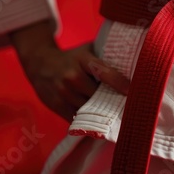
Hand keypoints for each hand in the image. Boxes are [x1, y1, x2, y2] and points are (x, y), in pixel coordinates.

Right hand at [9, 21, 128, 121]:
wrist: (40, 63)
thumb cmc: (71, 57)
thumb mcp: (87, 51)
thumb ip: (105, 55)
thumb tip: (132, 60)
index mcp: (84, 60)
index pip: (105, 72)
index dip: (120, 83)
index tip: (132, 92)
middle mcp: (73, 77)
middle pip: (98, 96)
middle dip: (112, 103)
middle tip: (128, 109)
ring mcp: (64, 93)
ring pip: (89, 110)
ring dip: (101, 115)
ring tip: (115, 118)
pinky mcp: (57, 105)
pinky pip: (77, 119)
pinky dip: (87, 122)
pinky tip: (98, 123)